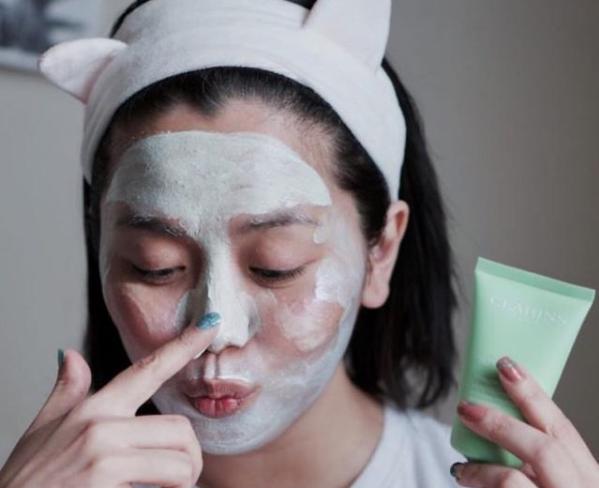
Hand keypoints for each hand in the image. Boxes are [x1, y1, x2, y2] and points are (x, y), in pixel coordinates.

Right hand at [0, 320, 218, 487]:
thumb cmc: (26, 481)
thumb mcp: (42, 430)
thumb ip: (65, 392)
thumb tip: (71, 356)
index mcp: (93, 408)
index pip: (147, 369)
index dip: (182, 346)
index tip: (209, 326)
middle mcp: (102, 426)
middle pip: (181, 429)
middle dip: (188, 458)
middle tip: (176, 476)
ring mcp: (104, 457)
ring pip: (181, 463)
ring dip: (182, 483)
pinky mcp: (105, 485)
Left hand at [451, 356, 598, 486]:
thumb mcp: (557, 483)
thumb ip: (538, 462)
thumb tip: (497, 423)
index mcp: (588, 477)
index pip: (563, 428)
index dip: (533, 394)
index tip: (506, 366)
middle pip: (545, 447)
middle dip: (500, 423)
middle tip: (467, 406)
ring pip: (513, 478)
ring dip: (481, 468)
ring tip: (462, 468)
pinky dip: (479, 483)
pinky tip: (466, 480)